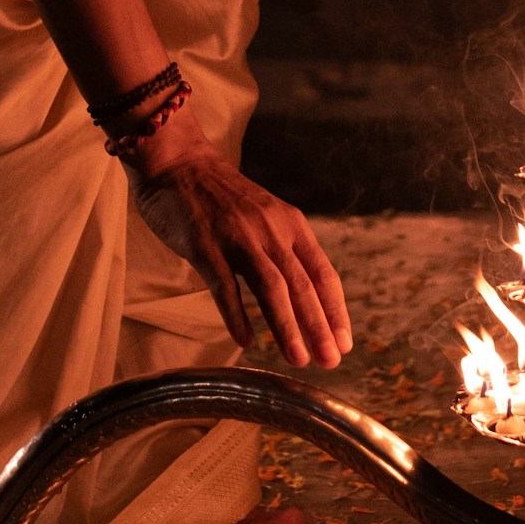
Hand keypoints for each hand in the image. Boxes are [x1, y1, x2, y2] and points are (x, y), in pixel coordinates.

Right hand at [129, 124, 351, 370]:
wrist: (179, 162)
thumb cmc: (222, 196)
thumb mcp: (266, 216)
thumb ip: (283, 250)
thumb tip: (305, 298)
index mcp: (291, 224)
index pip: (323, 273)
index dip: (336, 311)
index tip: (345, 344)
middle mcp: (271, 229)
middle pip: (302, 285)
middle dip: (319, 327)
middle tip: (330, 361)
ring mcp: (238, 236)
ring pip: (271, 287)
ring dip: (287, 327)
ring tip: (298, 359)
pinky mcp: (205, 244)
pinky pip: (225, 286)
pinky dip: (237, 316)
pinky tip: (246, 341)